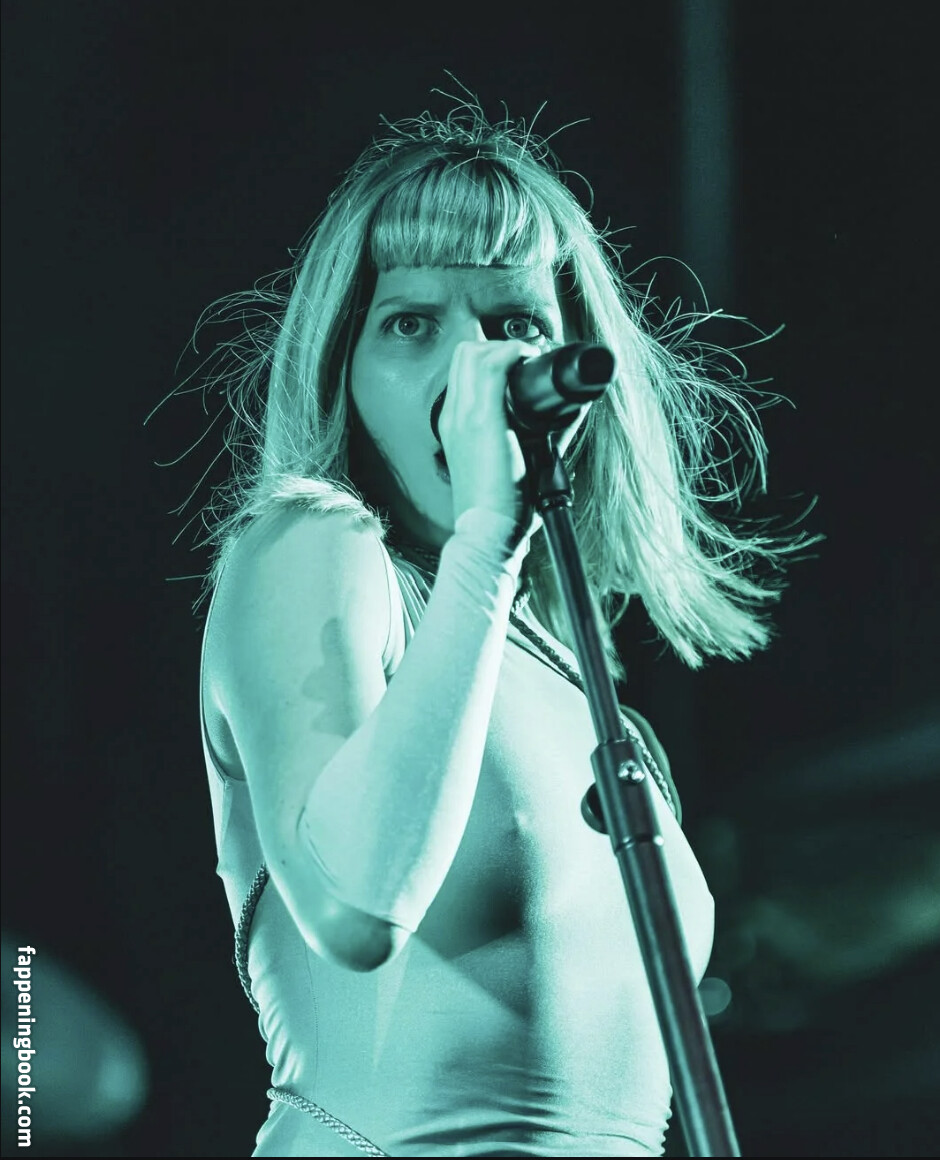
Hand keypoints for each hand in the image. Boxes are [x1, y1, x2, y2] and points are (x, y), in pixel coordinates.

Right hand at [439, 339, 586, 537]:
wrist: (488, 533)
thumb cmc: (502, 507)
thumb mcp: (513, 463)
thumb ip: (540, 434)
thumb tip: (572, 408)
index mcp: (456, 426)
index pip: (464, 372)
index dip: (493, 360)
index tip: (523, 366)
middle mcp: (454, 415)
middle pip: (466, 354)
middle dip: (500, 348)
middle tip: (531, 361)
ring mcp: (464, 415)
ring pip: (474, 352)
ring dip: (507, 349)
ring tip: (532, 361)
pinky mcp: (482, 419)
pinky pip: (491, 364)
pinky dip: (513, 353)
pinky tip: (531, 360)